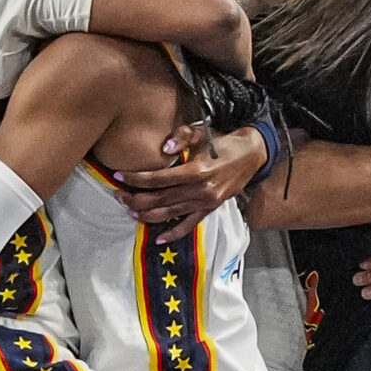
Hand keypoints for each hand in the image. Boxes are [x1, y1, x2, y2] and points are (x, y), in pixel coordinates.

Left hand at [119, 121, 268, 236]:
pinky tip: (159, 238)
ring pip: (170, 213)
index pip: (158, 179)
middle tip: (119, 196)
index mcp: (195, 170)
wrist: (252, 154)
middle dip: (136, 199)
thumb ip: (181, 137)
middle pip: (160, 198)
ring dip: (148, 215)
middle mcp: (199, 190)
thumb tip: (164, 148)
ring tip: (130, 212)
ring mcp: (205, 202)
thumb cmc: (223, 142)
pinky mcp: (210, 209)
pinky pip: (189, 225)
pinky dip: (174, 233)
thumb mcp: (202, 132)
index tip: (119, 177)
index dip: (136, 179)